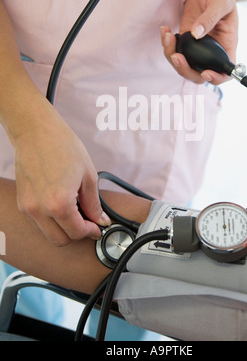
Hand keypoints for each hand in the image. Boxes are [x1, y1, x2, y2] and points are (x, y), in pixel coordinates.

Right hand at [14, 99, 110, 245]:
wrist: (36, 131)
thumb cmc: (62, 146)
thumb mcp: (87, 175)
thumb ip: (93, 203)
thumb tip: (100, 219)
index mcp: (59, 203)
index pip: (76, 232)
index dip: (90, 231)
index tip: (97, 227)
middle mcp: (40, 209)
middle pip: (60, 240)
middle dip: (76, 234)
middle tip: (88, 223)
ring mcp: (27, 207)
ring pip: (47, 233)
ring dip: (62, 228)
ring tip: (75, 211)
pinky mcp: (22, 202)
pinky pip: (38, 221)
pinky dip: (51, 220)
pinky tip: (61, 205)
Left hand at [161, 0, 238, 84]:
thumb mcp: (220, 2)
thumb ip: (209, 18)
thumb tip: (196, 34)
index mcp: (226, 46)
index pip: (225, 72)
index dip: (216, 78)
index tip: (205, 72)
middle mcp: (211, 52)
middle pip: (198, 74)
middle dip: (185, 69)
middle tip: (176, 56)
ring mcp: (197, 48)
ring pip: (183, 64)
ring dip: (171, 55)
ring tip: (167, 35)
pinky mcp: (185, 40)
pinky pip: (174, 50)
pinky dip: (167, 44)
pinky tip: (165, 30)